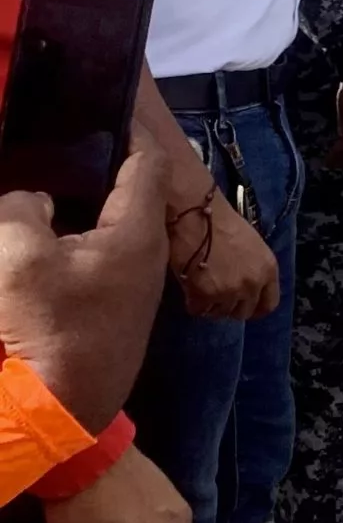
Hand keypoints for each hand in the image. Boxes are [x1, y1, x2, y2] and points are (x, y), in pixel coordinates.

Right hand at [0, 144, 169, 430]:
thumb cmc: (46, 329)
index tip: (100, 110)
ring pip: (104, 230)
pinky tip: (38, 244)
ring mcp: (129, 287)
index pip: (145, 162)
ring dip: (74, 213)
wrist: (58, 412)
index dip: (125, 132)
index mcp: (136, 232)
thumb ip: (21, 209)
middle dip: (91, 172)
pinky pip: (91, 262)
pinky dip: (68, 246)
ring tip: (39, 199)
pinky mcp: (107, 312)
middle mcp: (144, 255)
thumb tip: (32, 201)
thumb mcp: (17, 257)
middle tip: (55, 154)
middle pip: (124, 194)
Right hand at [176, 193, 278, 320]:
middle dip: (229, 307)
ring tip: (200, 286)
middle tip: (215, 295)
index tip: (242, 307)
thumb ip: (253, 270)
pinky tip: (189, 287)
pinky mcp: (206, 295)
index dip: (255, 308)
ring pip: (219, 313)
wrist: (197, 215)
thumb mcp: (252, 247)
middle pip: (243, 312)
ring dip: (209, 304)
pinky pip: (198, 310)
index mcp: (268, 269)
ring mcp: (230, 291)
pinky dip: (192, 302)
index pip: (269, 304)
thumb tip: (245, 288)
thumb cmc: (222, 223)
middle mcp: (253, 283)